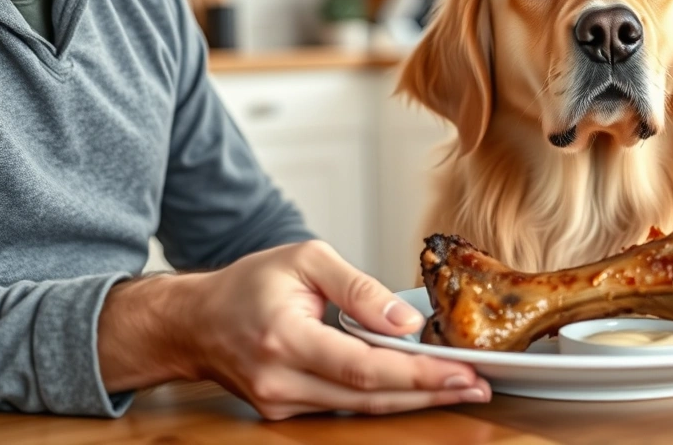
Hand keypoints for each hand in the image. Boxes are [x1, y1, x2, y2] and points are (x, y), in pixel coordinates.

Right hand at [187, 240, 489, 418]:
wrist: (195, 322)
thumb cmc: (248, 285)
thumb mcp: (306, 260)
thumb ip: (358, 288)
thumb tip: (405, 322)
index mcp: (285, 337)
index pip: (365, 367)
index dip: (419, 375)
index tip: (462, 373)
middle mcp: (281, 381)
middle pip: (369, 398)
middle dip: (429, 394)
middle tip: (478, 387)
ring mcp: (280, 404)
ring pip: (360, 410)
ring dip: (413, 400)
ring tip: (459, 388)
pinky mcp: (284, 412)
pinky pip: (342, 408)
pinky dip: (382, 399)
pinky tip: (415, 388)